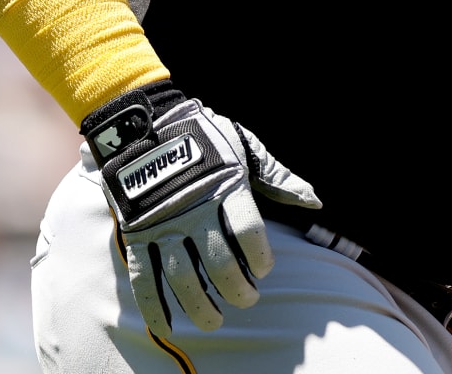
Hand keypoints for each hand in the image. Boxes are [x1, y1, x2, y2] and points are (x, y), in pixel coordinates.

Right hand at [81, 82, 320, 334]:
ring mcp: (163, 223)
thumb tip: (314, 201)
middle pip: (219, 261)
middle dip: (237, 289)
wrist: (145, 124)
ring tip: (213, 321)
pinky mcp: (137, 234)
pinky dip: (153, 305)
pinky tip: (167, 327)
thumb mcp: (245, 147)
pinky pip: (143, 276)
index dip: (260, 257)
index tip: (263, 269)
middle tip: (247, 300)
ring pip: (183, 276)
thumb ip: (277, 177)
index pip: (249, 231)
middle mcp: (194, 208)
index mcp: (226, 185)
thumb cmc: (204, 136)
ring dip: (200, 305)